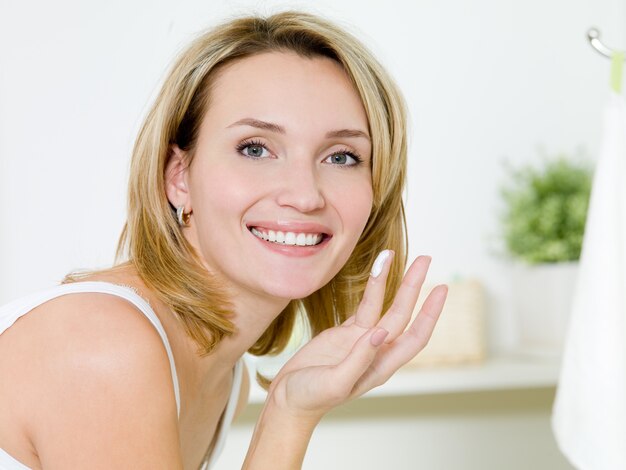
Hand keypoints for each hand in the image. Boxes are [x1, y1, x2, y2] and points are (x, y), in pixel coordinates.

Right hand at [268, 252, 447, 421]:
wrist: (288, 400)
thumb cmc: (311, 398)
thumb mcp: (335, 383)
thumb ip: (359, 359)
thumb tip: (381, 333)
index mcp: (381, 366)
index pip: (415, 336)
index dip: (429, 313)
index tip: (441, 288)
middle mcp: (377, 351)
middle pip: (403, 314)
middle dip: (414, 286)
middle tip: (424, 258)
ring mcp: (361, 341)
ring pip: (383, 307)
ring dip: (391, 282)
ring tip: (393, 254)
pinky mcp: (344, 334)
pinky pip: (363, 307)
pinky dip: (370, 289)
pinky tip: (376, 271)